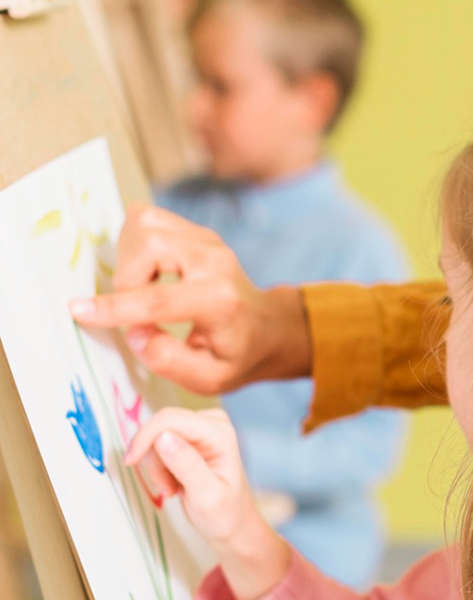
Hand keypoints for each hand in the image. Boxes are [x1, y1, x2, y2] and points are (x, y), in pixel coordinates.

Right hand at [70, 204, 311, 394]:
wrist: (267, 328)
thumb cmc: (237, 355)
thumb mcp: (211, 378)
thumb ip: (171, 362)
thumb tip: (136, 334)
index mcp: (220, 301)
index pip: (158, 299)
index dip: (115, 307)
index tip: (79, 311)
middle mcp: (215, 261)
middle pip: (149, 243)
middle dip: (126, 278)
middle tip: (136, 309)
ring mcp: (207, 241)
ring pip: (144, 224)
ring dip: (129, 259)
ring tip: (144, 289)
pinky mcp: (195, 232)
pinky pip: (148, 221)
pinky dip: (136, 245)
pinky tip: (150, 272)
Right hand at [125, 407, 290, 599]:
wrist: (237, 529)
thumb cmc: (225, 517)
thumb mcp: (204, 496)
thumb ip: (186, 465)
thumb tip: (167, 437)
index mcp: (221, 433)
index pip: (170, 420)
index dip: (145, 438)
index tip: (132, 463)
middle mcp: (215, 424)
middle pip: (161, 424)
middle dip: (154, 458)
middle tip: (167, 489)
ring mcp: (206, 428)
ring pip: (159, 436)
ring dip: (158, 465)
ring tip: (176, 490)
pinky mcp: (196, 437)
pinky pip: (163, 444)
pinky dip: (162, 465)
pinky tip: (178, 484)